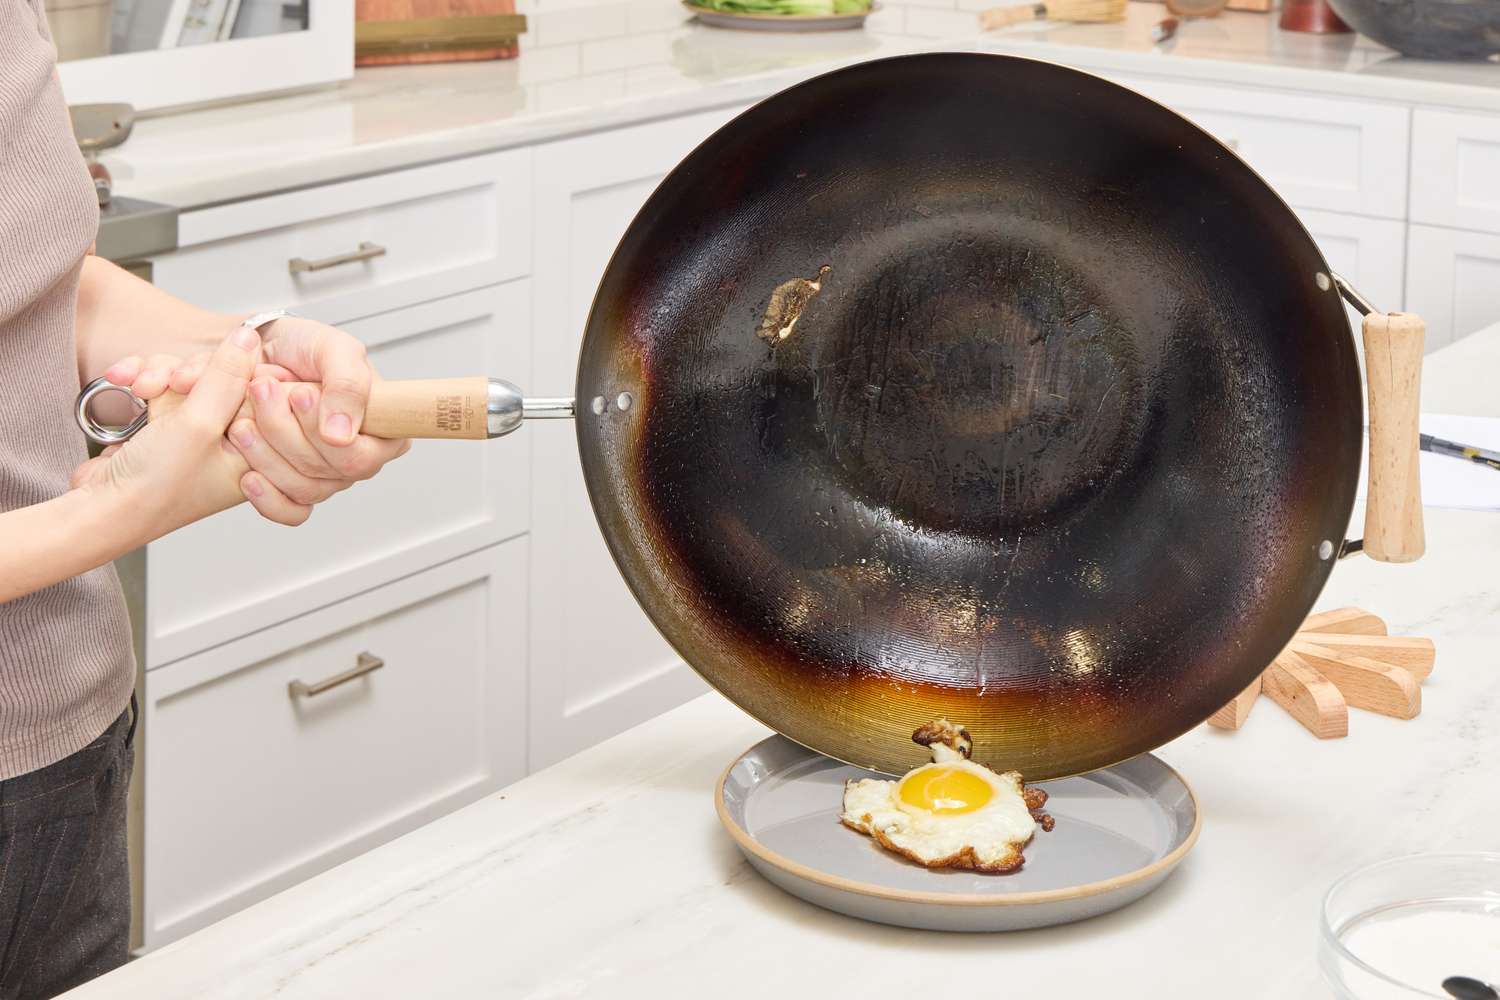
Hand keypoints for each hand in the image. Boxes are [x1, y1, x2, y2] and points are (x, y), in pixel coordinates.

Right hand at [71, 328, 262, 535]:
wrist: (100, 507)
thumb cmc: (156, 487)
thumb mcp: (199, 425)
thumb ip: (227, 377)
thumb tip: (248, 339)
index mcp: (260, 452)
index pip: (268, 394)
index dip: (243, 374)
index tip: (219, 371)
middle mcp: (234, 441)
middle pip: (228, 379)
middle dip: (191, 374)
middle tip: (173, 384)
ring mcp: (201, 431)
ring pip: (192, 376)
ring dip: (161, 374)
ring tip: (142, 390)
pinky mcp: (170, 422)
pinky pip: (165, 384)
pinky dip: (145, 379)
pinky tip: (126, 382)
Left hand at [164, 316, 408, 524]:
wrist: (254, 350)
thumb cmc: (301, 346)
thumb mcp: (332, 348)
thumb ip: (347, 385)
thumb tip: (342, 436)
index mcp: (383, 427)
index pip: (364, 455)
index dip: (327, 434)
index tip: (297, 394)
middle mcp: (359, 455)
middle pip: (331, 471)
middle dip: (286, 433)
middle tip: (261, 390)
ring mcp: (328, 475)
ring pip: (306, 487)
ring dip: (267, 456)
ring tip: (241, 422)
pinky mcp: (295, 486)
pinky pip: (291, 510)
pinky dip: (266, 495)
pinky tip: (248, 476)